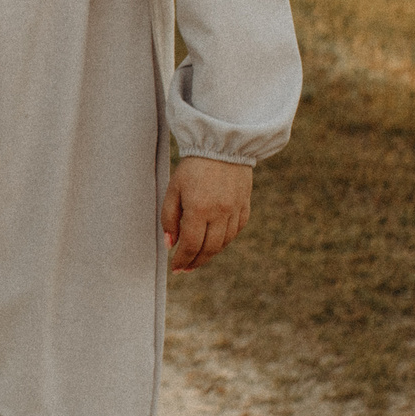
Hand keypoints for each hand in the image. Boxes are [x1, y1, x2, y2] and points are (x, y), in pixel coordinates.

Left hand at [161, 155, 251, 272]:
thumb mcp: (173, 189)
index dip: (182, 259)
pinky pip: (235, 231)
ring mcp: (235, 211)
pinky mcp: (245, 206)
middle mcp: (219, 213)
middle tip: (185, 269)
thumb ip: (169, 218)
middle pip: (208, 249)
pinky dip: (224, 241)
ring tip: (197, 258)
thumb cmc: (193, 167)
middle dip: (195, 262)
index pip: (190, 244)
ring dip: (209, 254)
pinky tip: (214, 243)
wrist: (222, 146)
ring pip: (223, 243)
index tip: (175, 268)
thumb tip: (170, 244)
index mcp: (199, 208)